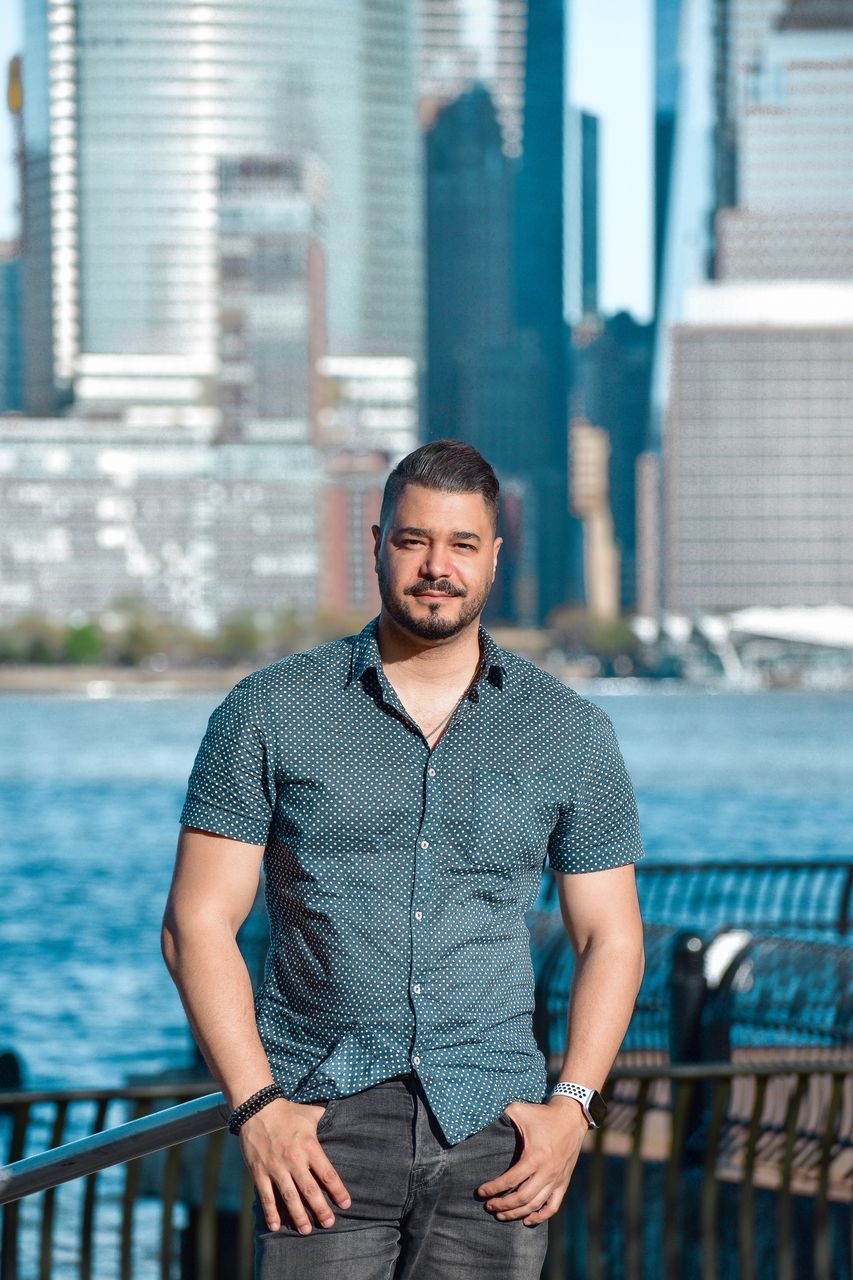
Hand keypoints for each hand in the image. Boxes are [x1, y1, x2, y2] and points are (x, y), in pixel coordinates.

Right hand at [238, 1097, 351, 1233]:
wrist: (257, 1108)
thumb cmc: (288, 1112)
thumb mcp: (311, 1114)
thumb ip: (327, 1120)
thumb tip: (344, 1119)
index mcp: (309, 1146)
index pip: (327, 1173)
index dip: (337, 1190)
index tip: (346, 1204)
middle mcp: (293, 1159)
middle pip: (310, 1189)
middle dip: (320, 1208)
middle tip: (329, 1223)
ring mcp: (275, 1167)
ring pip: (289, 1196)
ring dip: (298, 1215)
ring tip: (306, 1230)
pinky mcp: (259, 1171)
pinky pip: (266, 1196)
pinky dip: (271, 1212)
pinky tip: (276, 1226)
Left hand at [476, 1098, 588, 1225]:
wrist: (571, 1117)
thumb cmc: (542, 1114)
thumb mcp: (520, 1110)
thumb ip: (501, 1116)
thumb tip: (481, 1118)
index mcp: (534, 1156)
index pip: (510, 1180)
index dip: (493, 1188)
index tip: (480, 1192)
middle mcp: (547, 1171)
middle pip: (522, 1198)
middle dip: (502, 1205)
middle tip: (488, 1206)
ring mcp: (556, 1179)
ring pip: (535, 1205)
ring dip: (517, 1213)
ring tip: (501, 1215)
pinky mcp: (563, 1182)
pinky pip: (553, 1206)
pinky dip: (540, 1216)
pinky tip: (527, 1220)